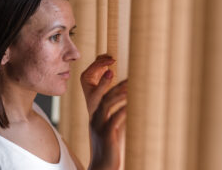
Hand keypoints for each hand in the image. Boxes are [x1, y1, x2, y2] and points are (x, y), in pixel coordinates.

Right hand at [80, 54, 126, 169]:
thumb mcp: (115, 123)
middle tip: (111, 68)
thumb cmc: (110, 143)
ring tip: (129, 85)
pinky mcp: (106, 136)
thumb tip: (132, 94)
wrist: (103, 166)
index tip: (108, 62)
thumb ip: (120, 109)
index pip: (89, 88)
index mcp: (94, 111)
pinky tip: (132, 105)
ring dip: (117, 93)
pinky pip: (114, 120)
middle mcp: (94, 116)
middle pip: (95, 94)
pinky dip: (123, 110)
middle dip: (103, 81)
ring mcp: (98, 126)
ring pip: (104, 105)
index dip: (96, 74)